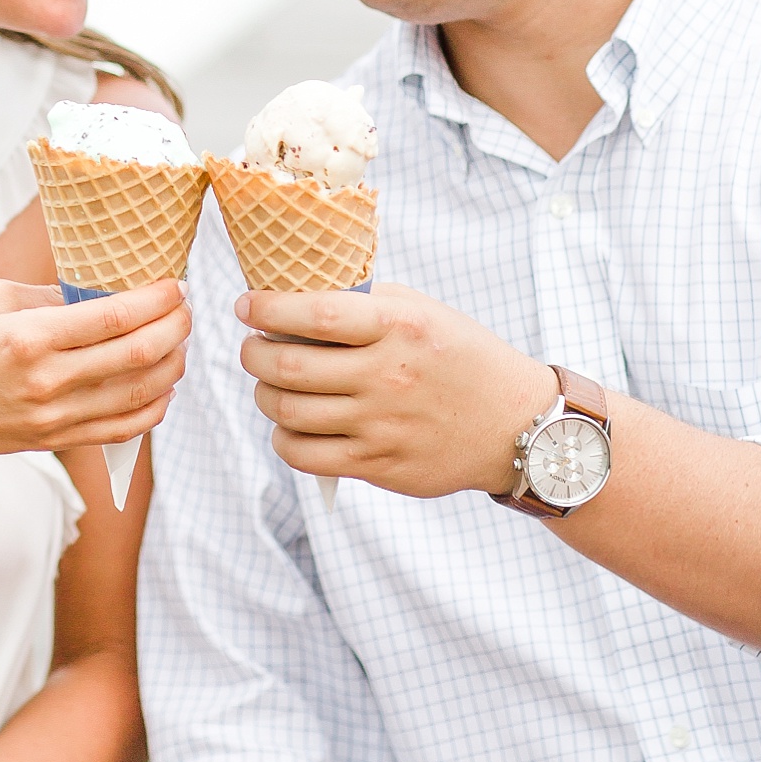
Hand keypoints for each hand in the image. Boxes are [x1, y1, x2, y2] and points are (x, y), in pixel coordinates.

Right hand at [0, 277, 190, 471]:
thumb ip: (50, 295)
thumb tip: (99, 291)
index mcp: (30, 337)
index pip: (116, 317)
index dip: (157, 300)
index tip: (176, 285)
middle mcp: (47, 381)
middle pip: (138, 354)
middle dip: (176, 327)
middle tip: (185, 309)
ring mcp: (53, 418)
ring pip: (139, 395)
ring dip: (172, 366)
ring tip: (180, 343)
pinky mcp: (54, 441)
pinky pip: (121, 430)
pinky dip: (153, 409)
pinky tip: (163, 388)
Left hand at [240, 283, 549, 499]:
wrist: (514, 425)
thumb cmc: (462, 357)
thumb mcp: (424, 311)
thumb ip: (366, 301)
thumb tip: (297, 296)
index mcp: (398, 326)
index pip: (313, 312)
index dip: (266, 309)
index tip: (246, 306)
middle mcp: (387, 375)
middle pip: (288, 366)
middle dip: (253, 353)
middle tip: (251, 347)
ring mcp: (381, 425)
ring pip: (287, 412)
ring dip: (263, 395)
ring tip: (268, 384)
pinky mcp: (379, 465)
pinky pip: (304, 455)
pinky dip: (283, 438)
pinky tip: (289, 425)